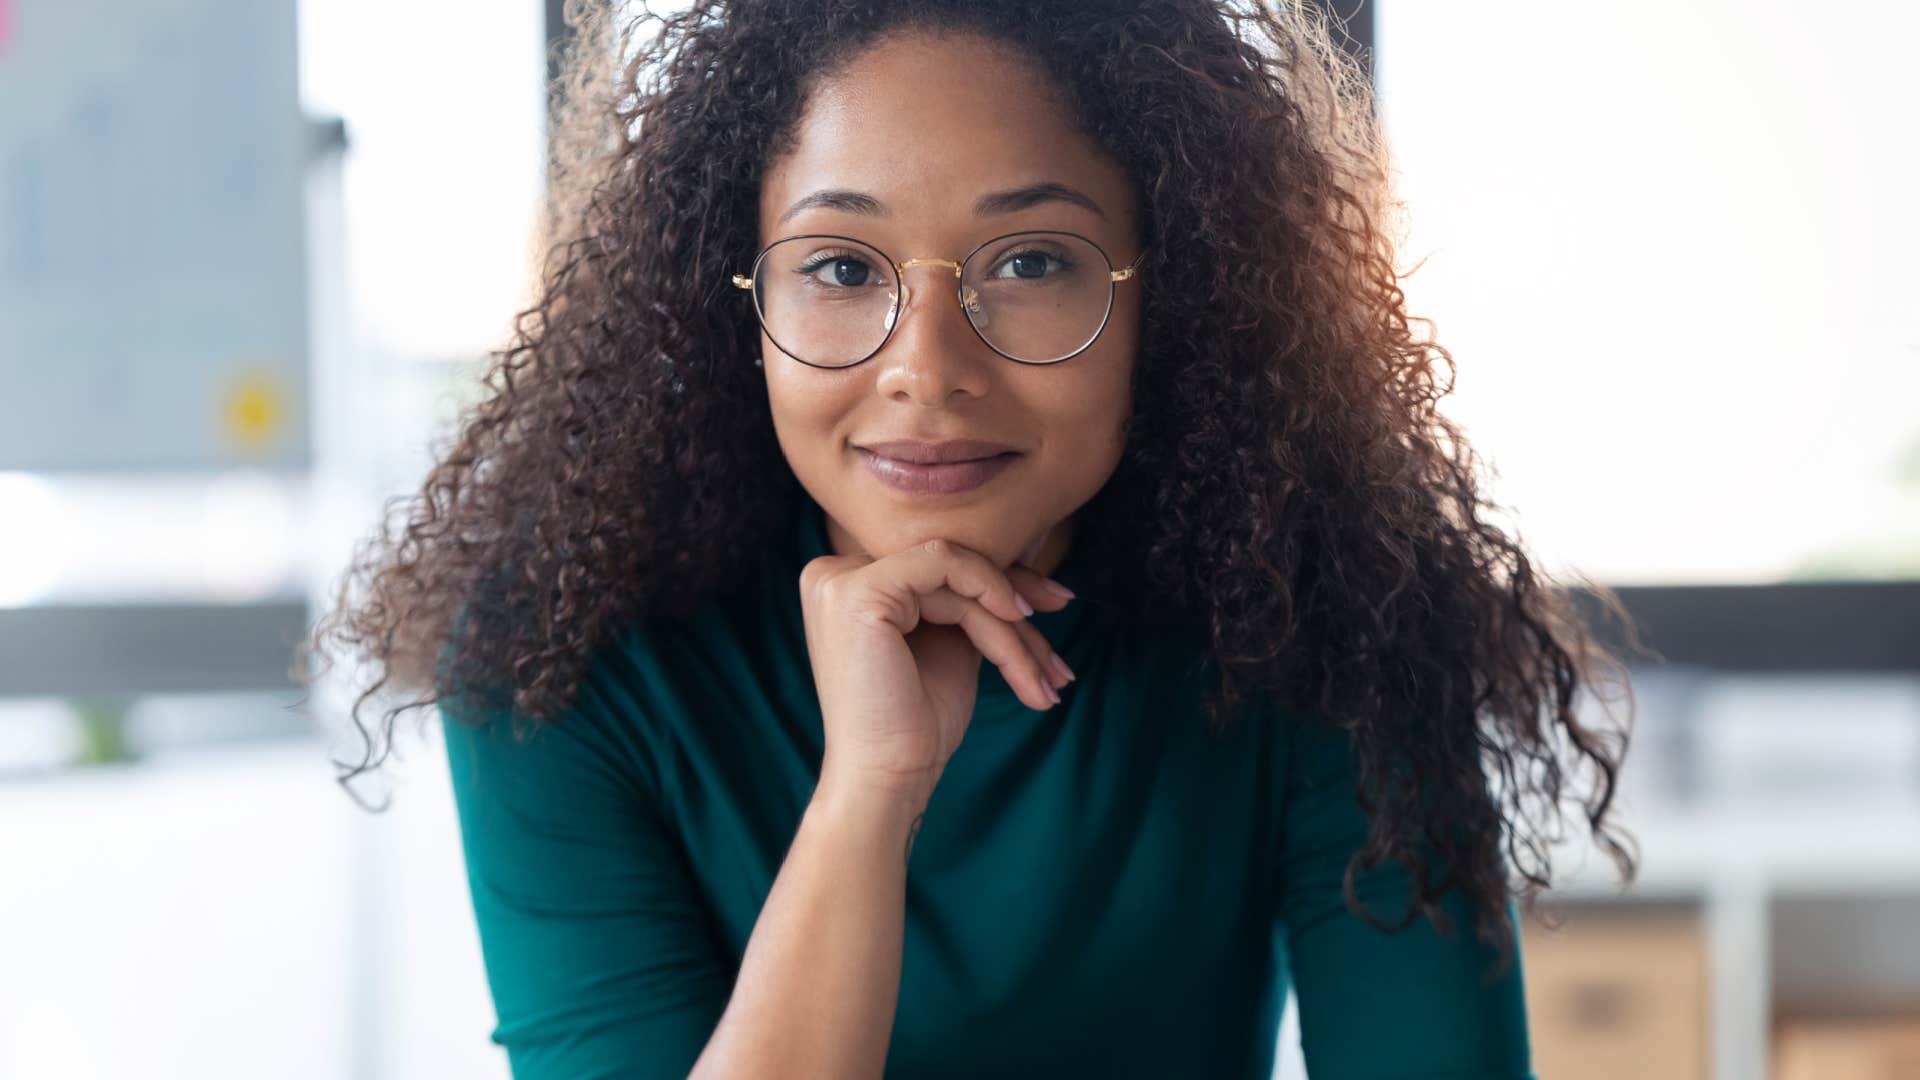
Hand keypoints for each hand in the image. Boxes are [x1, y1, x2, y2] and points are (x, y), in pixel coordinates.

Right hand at [799, 537, 1075, 802]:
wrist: (889, 777)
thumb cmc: (918, 722)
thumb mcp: (953, 642)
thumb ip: (974, 597)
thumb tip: (1035, 549)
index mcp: (849, 584)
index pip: (937, 565)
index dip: (1001, 579)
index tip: (1055, 603)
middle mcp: (833, 574)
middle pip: (947, 565)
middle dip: (1017, 595)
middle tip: (1060, 619)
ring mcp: (839, 580)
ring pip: (954, 571)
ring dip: (1010, 624)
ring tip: (1046, 675)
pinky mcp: (857, 591)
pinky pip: (943, 565)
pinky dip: (988, 591)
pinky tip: (1017, 622)